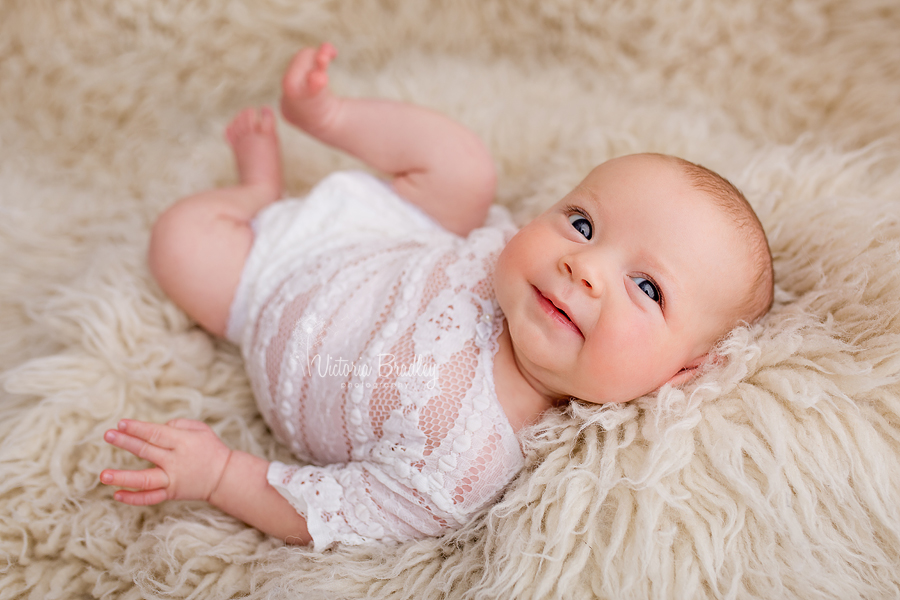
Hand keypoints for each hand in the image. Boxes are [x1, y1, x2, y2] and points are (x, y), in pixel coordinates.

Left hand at [100, 419, 231, 505]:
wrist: (224, 477)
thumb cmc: (211, 448)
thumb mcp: (201, 429)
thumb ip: (178, 425)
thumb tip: (156, 429)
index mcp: (183, 442)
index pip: (156, 433)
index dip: (137, 428)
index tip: (120, 424)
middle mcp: (175, 461)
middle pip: (146, 451)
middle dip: (125, 442)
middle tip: (107, 435)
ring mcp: (172, 479)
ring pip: (145, 480)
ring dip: (123, 477)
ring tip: (103, 475)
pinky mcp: (171, 493)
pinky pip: (150, 498)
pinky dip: (134, 498)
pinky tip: (117, 495)